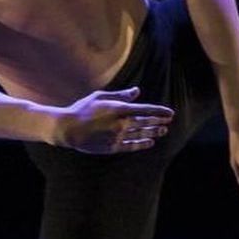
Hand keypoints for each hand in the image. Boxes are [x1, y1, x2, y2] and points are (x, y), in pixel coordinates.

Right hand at [55, 86, 173, 153]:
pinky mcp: (112, 147)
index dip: (159, 111)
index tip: (170, 113)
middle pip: (145, 123)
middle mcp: (121, 123)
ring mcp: (117, 137)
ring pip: (140, 135)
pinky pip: (131, 146)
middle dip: (159, 121)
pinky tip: (150, 142)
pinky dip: (142, 144)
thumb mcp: (100, 97)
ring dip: (153, 132)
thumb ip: (121, 95)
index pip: (145, 110)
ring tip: (163, 131)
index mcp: (119, 109)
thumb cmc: (83, 109)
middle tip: (168, 121)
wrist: (68, 128)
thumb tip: (137, 92)